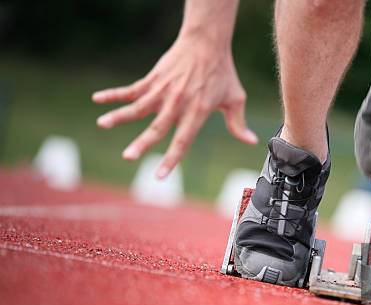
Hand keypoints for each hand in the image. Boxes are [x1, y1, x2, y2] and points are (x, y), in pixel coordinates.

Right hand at [92, 35, 257, 178]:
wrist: (207, 43)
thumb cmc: (223, 73)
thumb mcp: (235, 99)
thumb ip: (238, 124)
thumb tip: (252, 142)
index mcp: (197, 113)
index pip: (182, 141)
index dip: (171, 159)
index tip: (159, 176)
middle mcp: (178, 104)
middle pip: (157, 128)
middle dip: (142, 143)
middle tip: (128, 156)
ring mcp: (164, 91)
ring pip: (138, 107)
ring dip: (119, 115)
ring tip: (102, 124)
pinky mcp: (154, 79)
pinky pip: (131, 89)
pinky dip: (114, 94)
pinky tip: (97, 99)